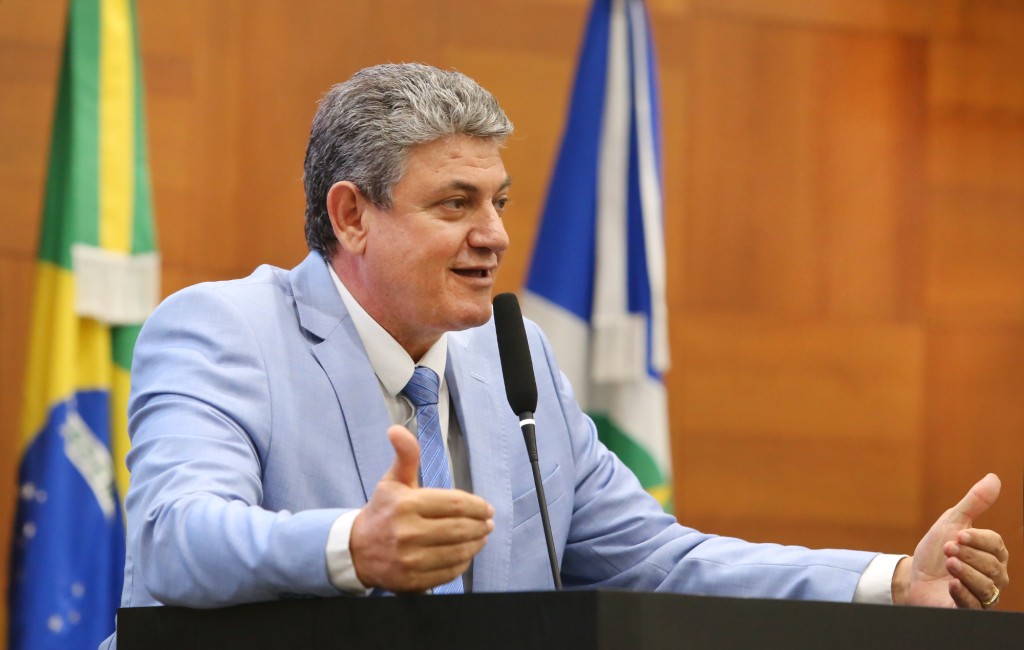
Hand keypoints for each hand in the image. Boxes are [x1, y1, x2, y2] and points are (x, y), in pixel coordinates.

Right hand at [350, 425, 493, 591]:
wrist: (357, 550)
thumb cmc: (382, 511)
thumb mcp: (392, 481)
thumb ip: (405, 456)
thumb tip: (396, 429)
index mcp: (406, 505)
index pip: (455, 504)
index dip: (477, 506)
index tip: (486, 508)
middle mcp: (407, 533)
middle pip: (460, 529)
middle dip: (480, 525)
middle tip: (488, 523)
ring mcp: (410, 560)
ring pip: (458, 551)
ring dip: (476, 543)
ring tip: (482, 536)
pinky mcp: (412, 581)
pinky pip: (449, 571)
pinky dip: (463, 562)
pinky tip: (466, 553)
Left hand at [894, 473, 1008, 608]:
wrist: (913, 577)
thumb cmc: (936, 552)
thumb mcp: (951, 523)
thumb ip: (973, 503)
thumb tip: (994, 477)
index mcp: (992, 554)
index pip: (995, 544)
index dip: (977, 538)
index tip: (956, 534)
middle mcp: (993, 577)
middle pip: (991, 565)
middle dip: (967, 555)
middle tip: (947, 548)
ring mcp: (982, 596)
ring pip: (985, 586)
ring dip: (964, 572)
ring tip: (948, 564)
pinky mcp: (967, 610)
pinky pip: (974, 606)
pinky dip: (963, 594)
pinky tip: (951, 583)